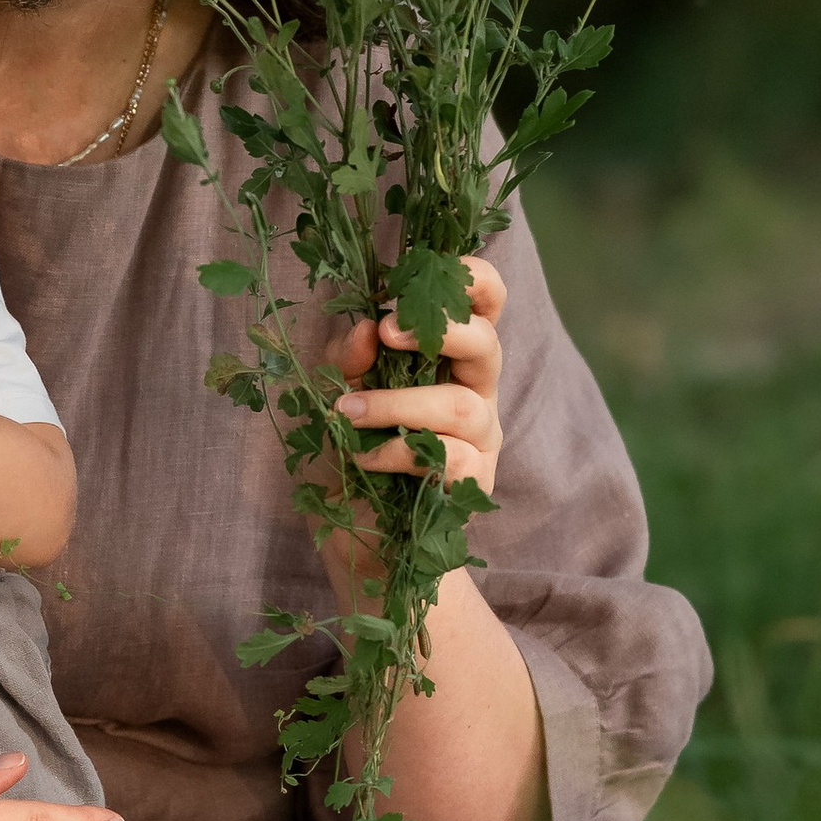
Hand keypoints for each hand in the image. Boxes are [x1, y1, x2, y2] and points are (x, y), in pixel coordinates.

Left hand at [326, 252, 507, 508]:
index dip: (474, 278)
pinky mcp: (475, 483)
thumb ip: (348, 362)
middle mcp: (475, 391)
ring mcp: (480, 439)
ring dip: (397, 403)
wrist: (358, 546)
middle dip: (442, 330)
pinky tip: (365, 457)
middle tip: (387, 331)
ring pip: (462, 405)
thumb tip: (366, 330)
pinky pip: (452, 457)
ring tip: (346, 415)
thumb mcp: (332, 398)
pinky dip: (399, 451)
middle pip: (488, 343)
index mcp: (449, 357)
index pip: (485, 304)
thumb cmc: (348, 460)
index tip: (421, 274)